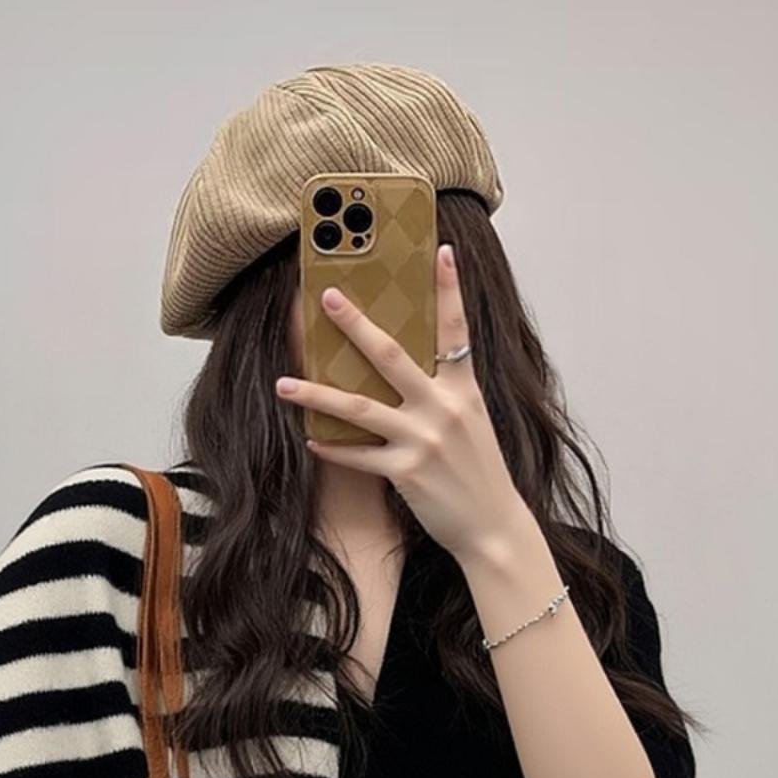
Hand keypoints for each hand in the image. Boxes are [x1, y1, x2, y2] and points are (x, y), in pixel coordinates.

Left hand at [274, 242, 532, 564]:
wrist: (494, 525)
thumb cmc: (480, 474)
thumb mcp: (472, 422)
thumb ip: (446, 393)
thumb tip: (411, 371)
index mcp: (464, 389)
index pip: (456, 329)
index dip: (449, 289)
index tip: (441, 252)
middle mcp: (442, 408)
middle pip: (390, 355)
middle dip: (355, 324)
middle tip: (326, 298)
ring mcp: (422, 440)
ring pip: (358, 407)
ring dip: (316, 394)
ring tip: (283, 382)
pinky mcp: (405, 472)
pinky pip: (357, 455)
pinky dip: (332, 448)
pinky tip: (310, 440)